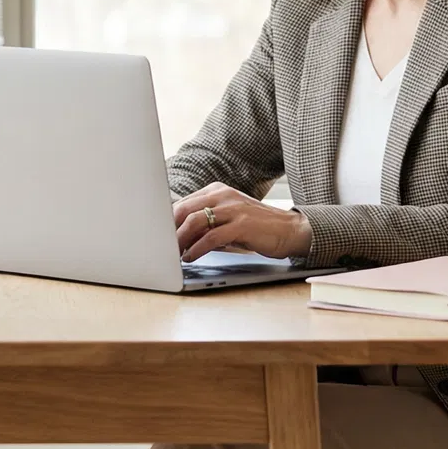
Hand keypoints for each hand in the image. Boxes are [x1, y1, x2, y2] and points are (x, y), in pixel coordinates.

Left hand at [172, 183, 311, 261]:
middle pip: (185, 209)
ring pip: (195, 221)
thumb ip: (207, 223)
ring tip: (173, 254)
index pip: (184, 202)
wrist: (289, 229)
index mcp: (218, 191)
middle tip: (160, 247)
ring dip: (180, 240)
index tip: (158, 236)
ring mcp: (234, 209)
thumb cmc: (256, 227)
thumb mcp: (229, 219)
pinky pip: (212, 237)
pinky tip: (191, 257)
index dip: (167, 220)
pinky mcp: (242, 225)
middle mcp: (224, 195)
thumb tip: (180, 236)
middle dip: (169, 230)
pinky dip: (197, 248)